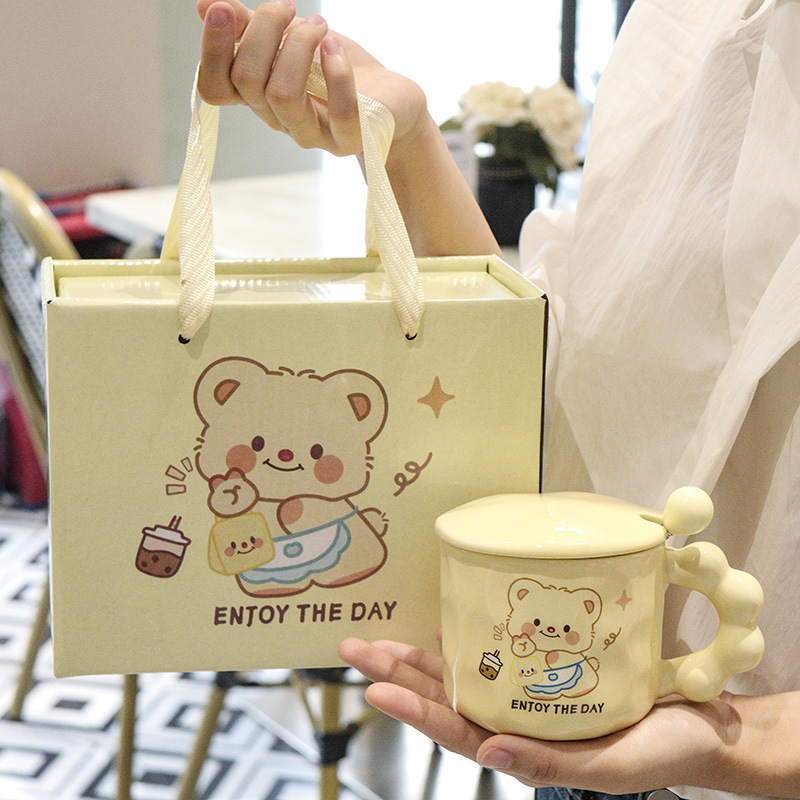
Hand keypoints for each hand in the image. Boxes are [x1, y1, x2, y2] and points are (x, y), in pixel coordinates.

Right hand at [196, 0, 427, 156]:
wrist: (390, 97)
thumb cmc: (337, 65)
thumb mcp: (292, 36)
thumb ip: (252, 25)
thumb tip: (206, 5)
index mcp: (257, 96)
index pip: (214, 87)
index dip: (212, 49)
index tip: (226, 9)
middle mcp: (277, 119)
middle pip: (248, 80)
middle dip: (266, 30)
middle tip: (292, 8)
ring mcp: (312, 134)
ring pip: (282, 95)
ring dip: (299, 46)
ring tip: (320, 26)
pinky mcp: (348, 139)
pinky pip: (338, 110)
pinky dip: (337, 71)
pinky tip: (336, 48)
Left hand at [338, 638, 737, 794]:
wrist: (701, 725)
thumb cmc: (661, 752)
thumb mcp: (610, 766)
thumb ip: (549, 763)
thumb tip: (489, 750)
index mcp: (524, 748)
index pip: (456, 729)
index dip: (414, 708)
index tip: (374, 686)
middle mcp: (515, 720)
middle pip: (444, 696)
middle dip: (396, 673)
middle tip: (353, 648)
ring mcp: (526, 695)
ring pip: (460, 675)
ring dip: (417, 658)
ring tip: (378, 640)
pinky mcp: (546, 669)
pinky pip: (496, 654)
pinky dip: (466, 641)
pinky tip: (443, 626)